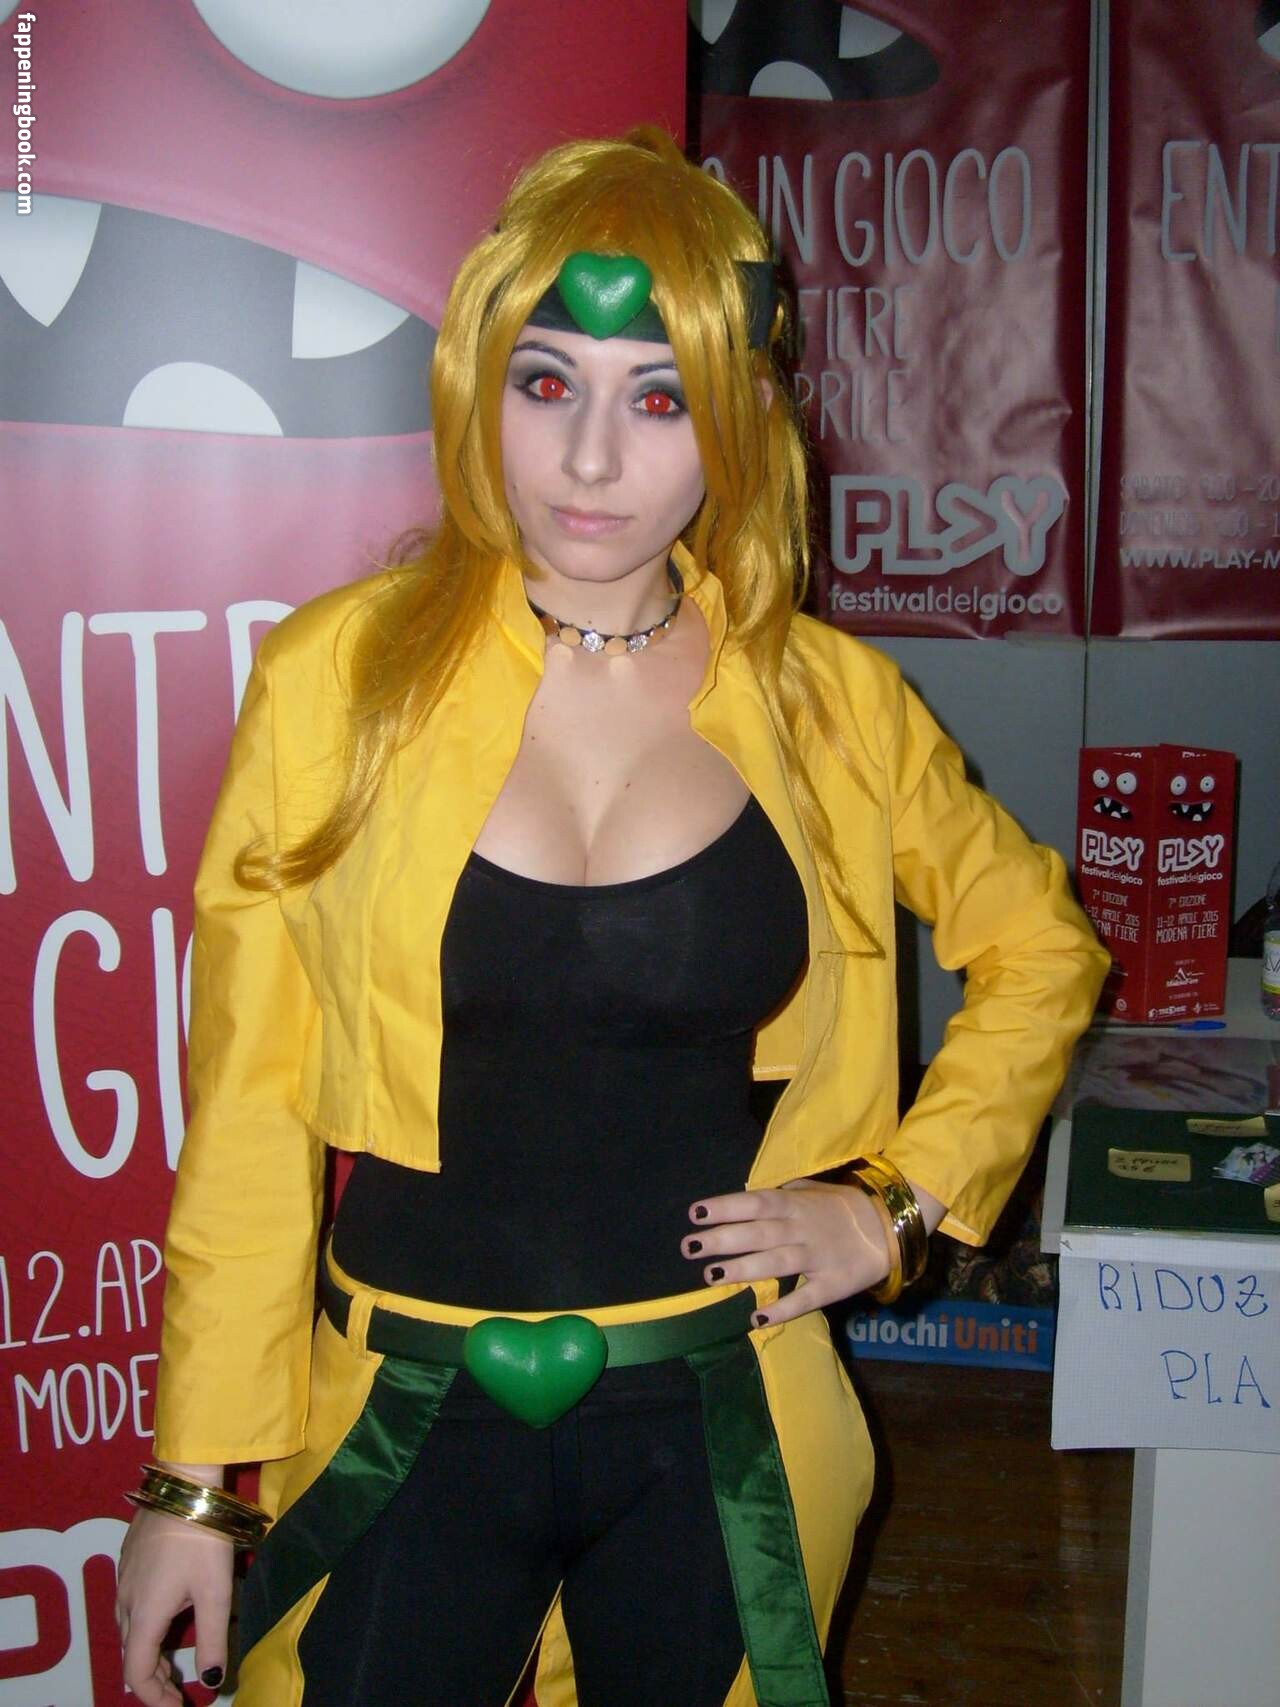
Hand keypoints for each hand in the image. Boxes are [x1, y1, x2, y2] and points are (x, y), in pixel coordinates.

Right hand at [116, 1506, 232, 1703]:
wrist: (185, 1483)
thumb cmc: (203, 1537)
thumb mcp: (216, 1592)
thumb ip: (212, 1639)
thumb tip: (209, 1681)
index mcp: (143, 1614)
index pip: (137, 1673)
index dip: (154, 1697)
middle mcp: (125, 1599)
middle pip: (130, 1653)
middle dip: (152, 1677)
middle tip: (177, 1690)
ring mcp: (123, 1575)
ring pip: (128, 1628)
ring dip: (147, 1651)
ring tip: (172, 1660)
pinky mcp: (129, 1556)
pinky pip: (129, 1603)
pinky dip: (144, 1624)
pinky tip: (166, 1614)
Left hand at [682, 1179, 893, 1327]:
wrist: (890, 1227)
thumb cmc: (842, 1207)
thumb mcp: (811, 1191)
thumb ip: (780, 1195)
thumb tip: (744, 1197)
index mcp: (795, 1204)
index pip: (755, 1203)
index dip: (725, 1207)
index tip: (694, 1214)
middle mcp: (803, 1229)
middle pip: (759, 1233)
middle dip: (723, 1239)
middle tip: (689, 1247)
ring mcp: (818, 1257)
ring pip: (777, 1263)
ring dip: (744, 1269)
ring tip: (711, 1275)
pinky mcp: (833, 1285)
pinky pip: (806, 1298)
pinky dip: (782, 1308)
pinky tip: (757, 1318)